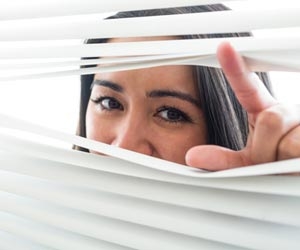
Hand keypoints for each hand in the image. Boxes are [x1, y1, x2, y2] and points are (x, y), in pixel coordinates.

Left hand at [186, 42, 299, 170]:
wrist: (299, 178)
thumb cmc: (271, 169)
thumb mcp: (246, 163)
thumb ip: (222, 159)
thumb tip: (192, 156)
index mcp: (263, 113)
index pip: (246, 88)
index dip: (235, 68)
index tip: (223, 48)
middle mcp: (285, 111)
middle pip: (270, 120)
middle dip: (267, 150)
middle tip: (271, 163)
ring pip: (288, 136)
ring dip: (282, 160)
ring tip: (286, 167)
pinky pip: (299, 147)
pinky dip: (294, 164)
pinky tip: (294, 166)